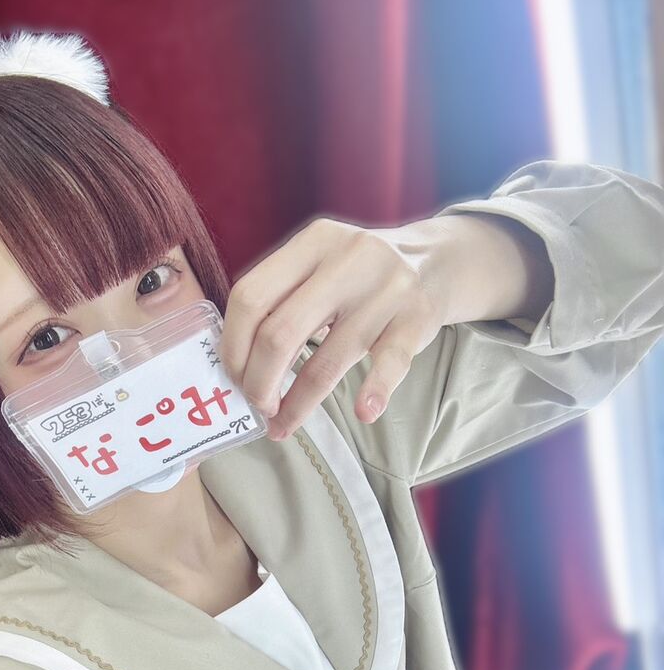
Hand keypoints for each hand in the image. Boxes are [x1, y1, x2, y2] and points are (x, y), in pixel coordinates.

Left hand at [218, 215, 454, 439]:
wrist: (435, 261)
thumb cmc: (359, 275)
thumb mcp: (320, 263)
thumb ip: (281, 297)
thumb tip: (237, 364)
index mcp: (312, 243)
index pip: (250, 297)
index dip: (234, 346)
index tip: (233, 377)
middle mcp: (346, 261)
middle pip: (279, 333)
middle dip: (259, 382)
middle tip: (258, 406)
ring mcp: (385, 290)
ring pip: (327, 361)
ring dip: (298, 405)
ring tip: (283, 426)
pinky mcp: (416, 320)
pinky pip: (389, 363)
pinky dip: (374, 392)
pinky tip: (363, 412)